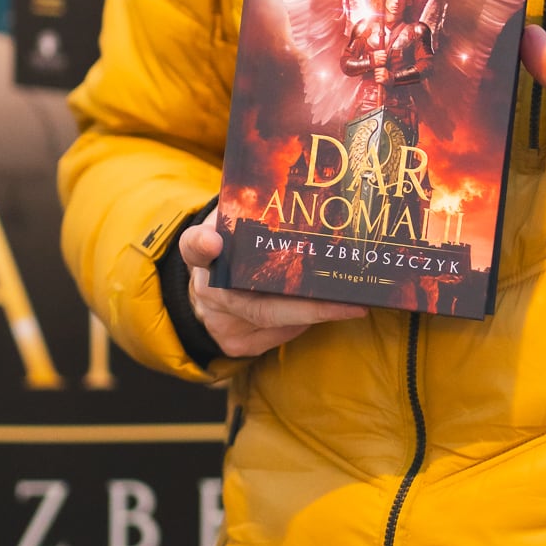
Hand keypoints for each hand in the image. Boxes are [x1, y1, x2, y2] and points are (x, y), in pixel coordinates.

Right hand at [179, 208, 363, 358]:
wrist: (213, 284)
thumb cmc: (235, 245)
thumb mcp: (235, 221)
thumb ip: (254, 213)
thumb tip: (304, 201)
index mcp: (202, 249)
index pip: (194, 245)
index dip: (203, 244)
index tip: (213, 241)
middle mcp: (207, 290)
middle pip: (258, 304)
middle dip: (311, 306)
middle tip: (351, 301)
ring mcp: (219, 322)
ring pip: (276, 322)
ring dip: (316, 312)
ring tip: (349, 301)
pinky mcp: (235, 344)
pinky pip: (279, 335)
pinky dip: (303, 321)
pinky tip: (321, 309)